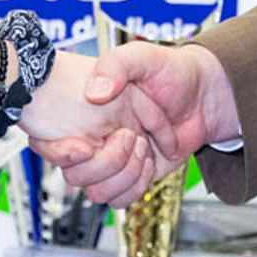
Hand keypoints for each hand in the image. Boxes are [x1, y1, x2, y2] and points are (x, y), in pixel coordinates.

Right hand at [28, 43, 240, 206]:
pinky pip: (119, 200)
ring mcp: (112, 160)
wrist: (205, 94)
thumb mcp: (141, 56)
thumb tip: (94, 94)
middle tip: (130, 136)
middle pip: (74, 175)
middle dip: (105, 161)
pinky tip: (149, 162)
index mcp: (85, 113)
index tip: (83, 145)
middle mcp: (94, 138)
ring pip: (96, 192)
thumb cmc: (171, 70)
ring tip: (143, 146)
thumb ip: (115, 65)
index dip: (62, 151)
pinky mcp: (132, 177)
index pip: (50, 143)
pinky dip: (135, 186)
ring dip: (122, 174)